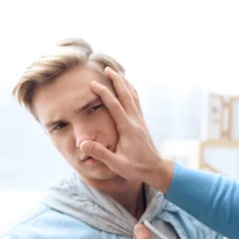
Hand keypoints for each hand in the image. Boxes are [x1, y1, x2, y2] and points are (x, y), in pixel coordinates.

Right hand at [80, 67, 174, 192]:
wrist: (156, 170)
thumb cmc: (136, 168)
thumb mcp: (116, 164)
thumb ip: (100, 153)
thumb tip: (83, 143)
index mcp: (128, 129)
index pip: (115, 106)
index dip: (104, 93)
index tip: (94, 83)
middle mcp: (136, 122)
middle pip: (126, 96)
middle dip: (117, 81)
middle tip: (107, 68)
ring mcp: (140, 121)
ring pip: (133, 97)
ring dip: (125, 83)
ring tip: (116, 73)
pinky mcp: (142, 123)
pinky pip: (136, 103)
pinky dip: (131, 92)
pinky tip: (127, 88)